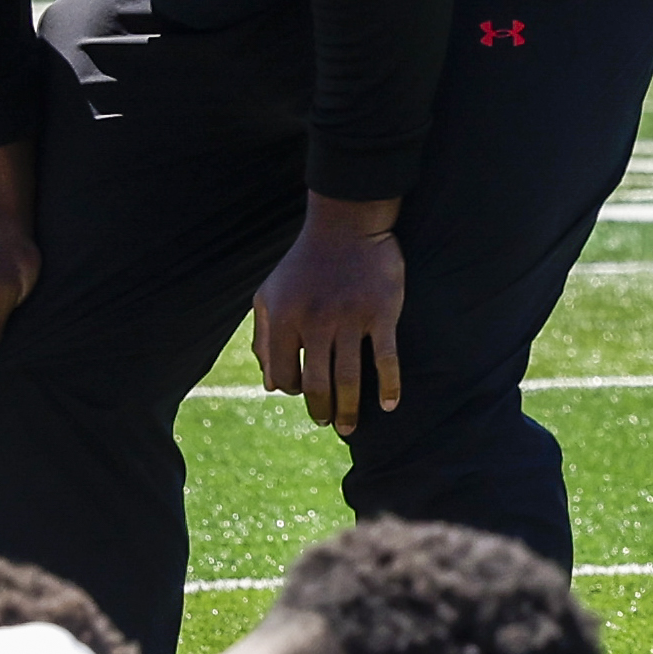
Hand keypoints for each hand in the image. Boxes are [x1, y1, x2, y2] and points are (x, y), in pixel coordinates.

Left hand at [254, 199, 407, 436]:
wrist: (346, 225)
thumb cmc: (304, 264)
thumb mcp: (269, 294)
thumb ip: (263, 337)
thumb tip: (270, 384)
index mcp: (284, 319)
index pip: (283, 375)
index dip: (292, 391)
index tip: (304, 394)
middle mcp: (314, 322)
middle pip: (316, 384)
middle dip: (321, 411)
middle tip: (328, 423)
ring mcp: (350, 319)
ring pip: (349, 379)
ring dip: (349, 410)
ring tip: (348, 428)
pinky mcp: (380, 313)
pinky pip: (386, 359)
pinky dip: (389, 387)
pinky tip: (389, 405)